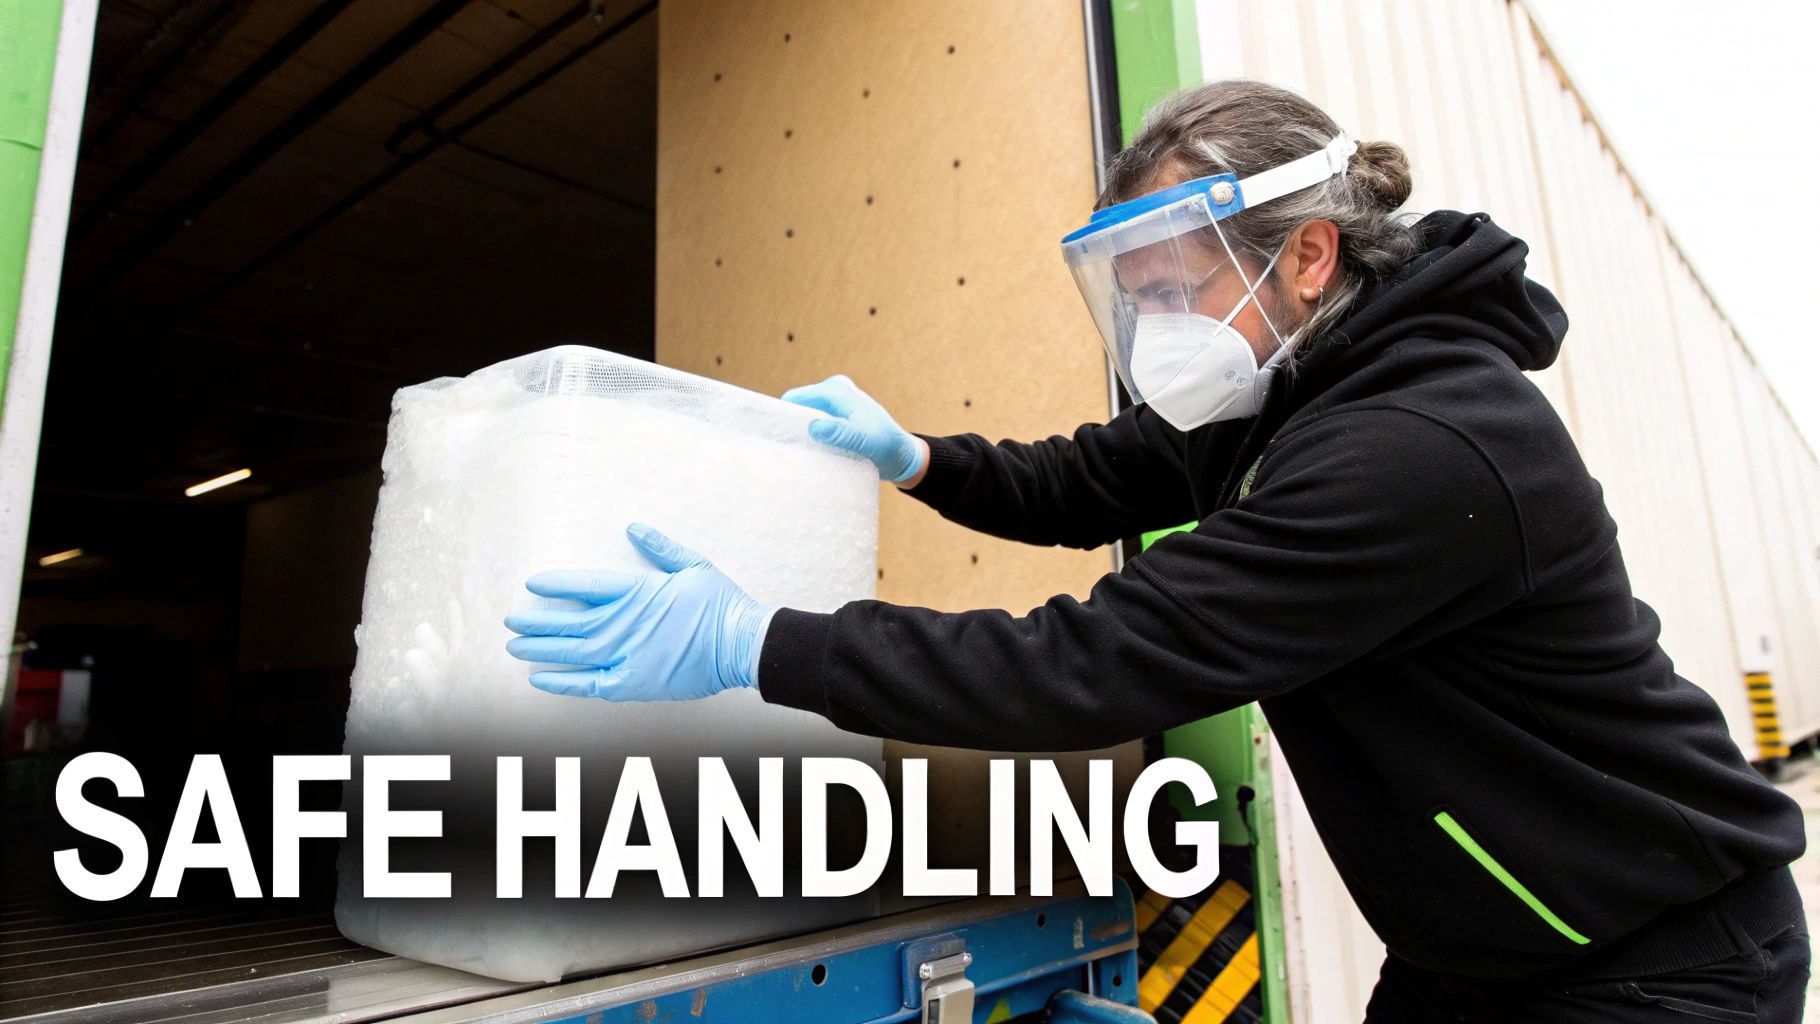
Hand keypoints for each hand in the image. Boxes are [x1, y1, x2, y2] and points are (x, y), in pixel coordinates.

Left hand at [504, 524, 775, 700]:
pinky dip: (561, 682)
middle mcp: (623, 623)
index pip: (583, 585)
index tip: (533, 585)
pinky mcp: (633, 682)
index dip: (555, 585)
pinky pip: (588, 684)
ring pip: (571, 651)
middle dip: (535, 620)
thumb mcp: (693, 565)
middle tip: (511, 620)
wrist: (741, 644)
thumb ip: (660, 548)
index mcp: (637, 591)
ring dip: (539, 648)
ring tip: (514, 645)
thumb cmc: (721, 604)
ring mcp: (625, 654)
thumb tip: (634, 528)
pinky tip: (540, 678)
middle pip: (567, 621)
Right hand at [782, 374, 927, 484]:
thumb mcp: (863, 440)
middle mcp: (833, 391)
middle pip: (798, 406)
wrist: (903, 455)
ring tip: (800, 452)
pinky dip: (811, 435)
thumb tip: (814, 426)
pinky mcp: (836, 417)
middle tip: (788, 449)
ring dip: (802, 432)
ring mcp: (835, 403)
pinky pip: (815, 423)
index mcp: (836, 390)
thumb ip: (840, 433)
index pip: (796, 398)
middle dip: (792, 424)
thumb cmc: (885, 447)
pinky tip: (811, 451)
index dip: (783, 415)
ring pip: (806, 416)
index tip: (774, 436)